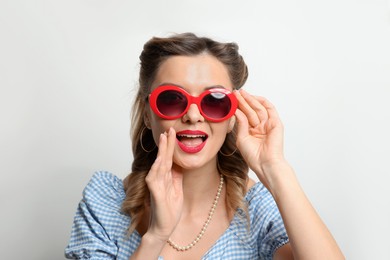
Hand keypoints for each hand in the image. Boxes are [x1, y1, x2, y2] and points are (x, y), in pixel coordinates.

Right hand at [144, 127, 182, 242]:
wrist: (164, 227)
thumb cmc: (170, 210)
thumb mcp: (177, 189)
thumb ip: (177, 176)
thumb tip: (180, 163)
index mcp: (166, 177)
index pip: (168, 158)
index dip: (170, 146)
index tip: (173, 133)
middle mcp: (159, 178)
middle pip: (163, 157)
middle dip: (166, 143)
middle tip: (169, 129)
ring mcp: (155, 185)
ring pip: (158, 164)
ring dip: (162, 151)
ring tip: (164, 138)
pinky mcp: (154, 193)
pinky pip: (154, 178)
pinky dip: (156, 168)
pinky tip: (159, 160)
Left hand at [234, 89, 286, 187]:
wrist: (265, 163)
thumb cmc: (253, 155)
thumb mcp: (242, 138)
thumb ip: (240, 123)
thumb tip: (236, 110)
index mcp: (252, 132)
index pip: (244, 116)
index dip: (238, 107)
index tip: (230, 100)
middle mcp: (260, 127)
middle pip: (251, 110)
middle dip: (243, 101)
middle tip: (235, 92)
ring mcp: (268, 124)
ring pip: (258, 108)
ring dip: (250, 99)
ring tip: (241, 93)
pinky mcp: (276, 123)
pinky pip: (270, 109)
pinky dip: (262, 102)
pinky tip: (254, 97)